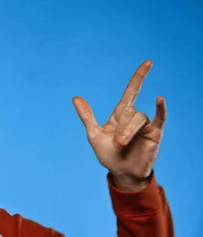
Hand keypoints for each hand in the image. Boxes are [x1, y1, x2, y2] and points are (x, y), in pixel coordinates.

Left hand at [73, 60, 166, 190]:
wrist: (122, 174)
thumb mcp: (94, 136)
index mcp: (119, 115)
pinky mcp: (155, 133)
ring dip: (128, 131)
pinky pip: (160, 118)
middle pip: (130, 112)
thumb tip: (75, 97)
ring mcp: (145, 125)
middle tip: (116, 144)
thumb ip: (87, 116)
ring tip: (121, 145)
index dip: (139, 77)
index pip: (131, 92)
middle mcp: (133, 117)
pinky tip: (159, 100)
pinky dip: (161, 109)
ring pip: (138, 118)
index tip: (148, 63)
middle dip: (122, 128)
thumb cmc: (108, 156)